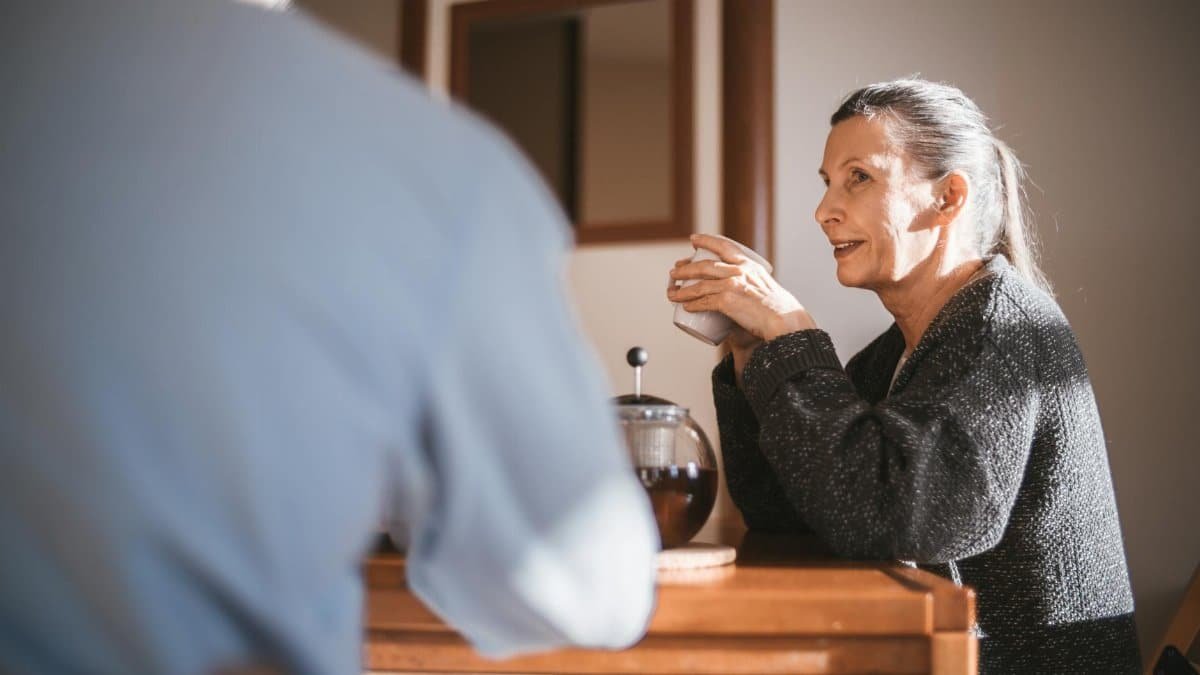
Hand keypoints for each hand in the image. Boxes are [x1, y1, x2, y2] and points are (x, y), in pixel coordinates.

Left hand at [666, 234, 816, 343]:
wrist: (785, 321)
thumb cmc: (778, 309)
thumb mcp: (766, 286)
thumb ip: (753, 285)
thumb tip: (742, 290)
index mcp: (749, 264)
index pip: (724, 245)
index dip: (706, 240)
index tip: (693, 240)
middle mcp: (739, 270)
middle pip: (704, 265)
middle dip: (686, 268)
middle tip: (674, 272)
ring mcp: (732, 285)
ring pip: (700, 285)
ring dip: (682, 290)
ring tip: (671, 293)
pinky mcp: (727, 301)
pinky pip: (703, 302)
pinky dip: (692, 304)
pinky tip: (685, 307)